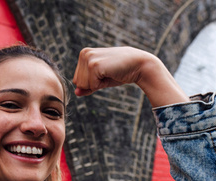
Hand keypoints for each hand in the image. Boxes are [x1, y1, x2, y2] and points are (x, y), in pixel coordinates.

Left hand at [73, 47, 188, 106]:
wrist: (139, 66)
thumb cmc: (120, 72)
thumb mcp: (100, 80)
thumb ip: (86, 86)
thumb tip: (76, 92)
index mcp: (84, 54)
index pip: (76, 80)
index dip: (91, 82)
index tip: (104, 73)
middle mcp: (84, 53)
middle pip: (78, 83)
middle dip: (93, 84)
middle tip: (108, 73)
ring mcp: (89, 58)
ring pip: (82, 85)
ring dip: (97, 84)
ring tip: (109, 72)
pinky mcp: (94, 65)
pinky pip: (91, 85)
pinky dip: (101, 85)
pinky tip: (111, 73)